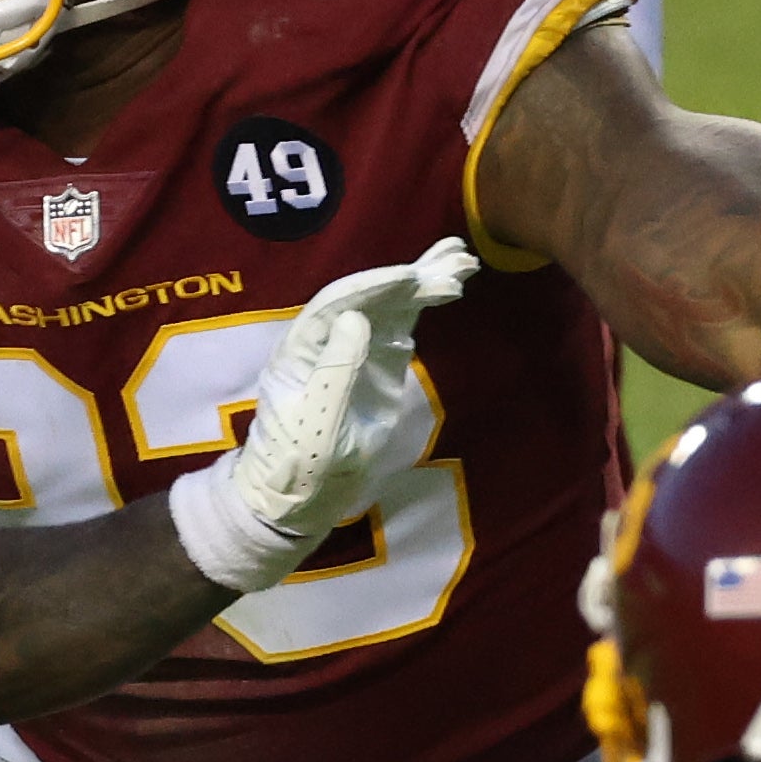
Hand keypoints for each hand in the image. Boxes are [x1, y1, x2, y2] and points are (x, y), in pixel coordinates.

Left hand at [167, 238, 478, 592]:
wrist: (297, 500)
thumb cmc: (298, 467)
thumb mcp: (318, 428)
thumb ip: (336, 373)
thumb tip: (356, 317)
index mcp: (300, 352)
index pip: (336, 305)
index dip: (373, 287)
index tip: (410, 275)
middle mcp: (326, 341)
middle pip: (367, 296)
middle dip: (408, 276)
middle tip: (455, 261)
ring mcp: (352, 350)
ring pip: (388, 306)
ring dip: (423, 282)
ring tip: (463, 263)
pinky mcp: (375, 365)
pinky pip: (400, 325)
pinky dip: (424, 304)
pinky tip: (449, 287)